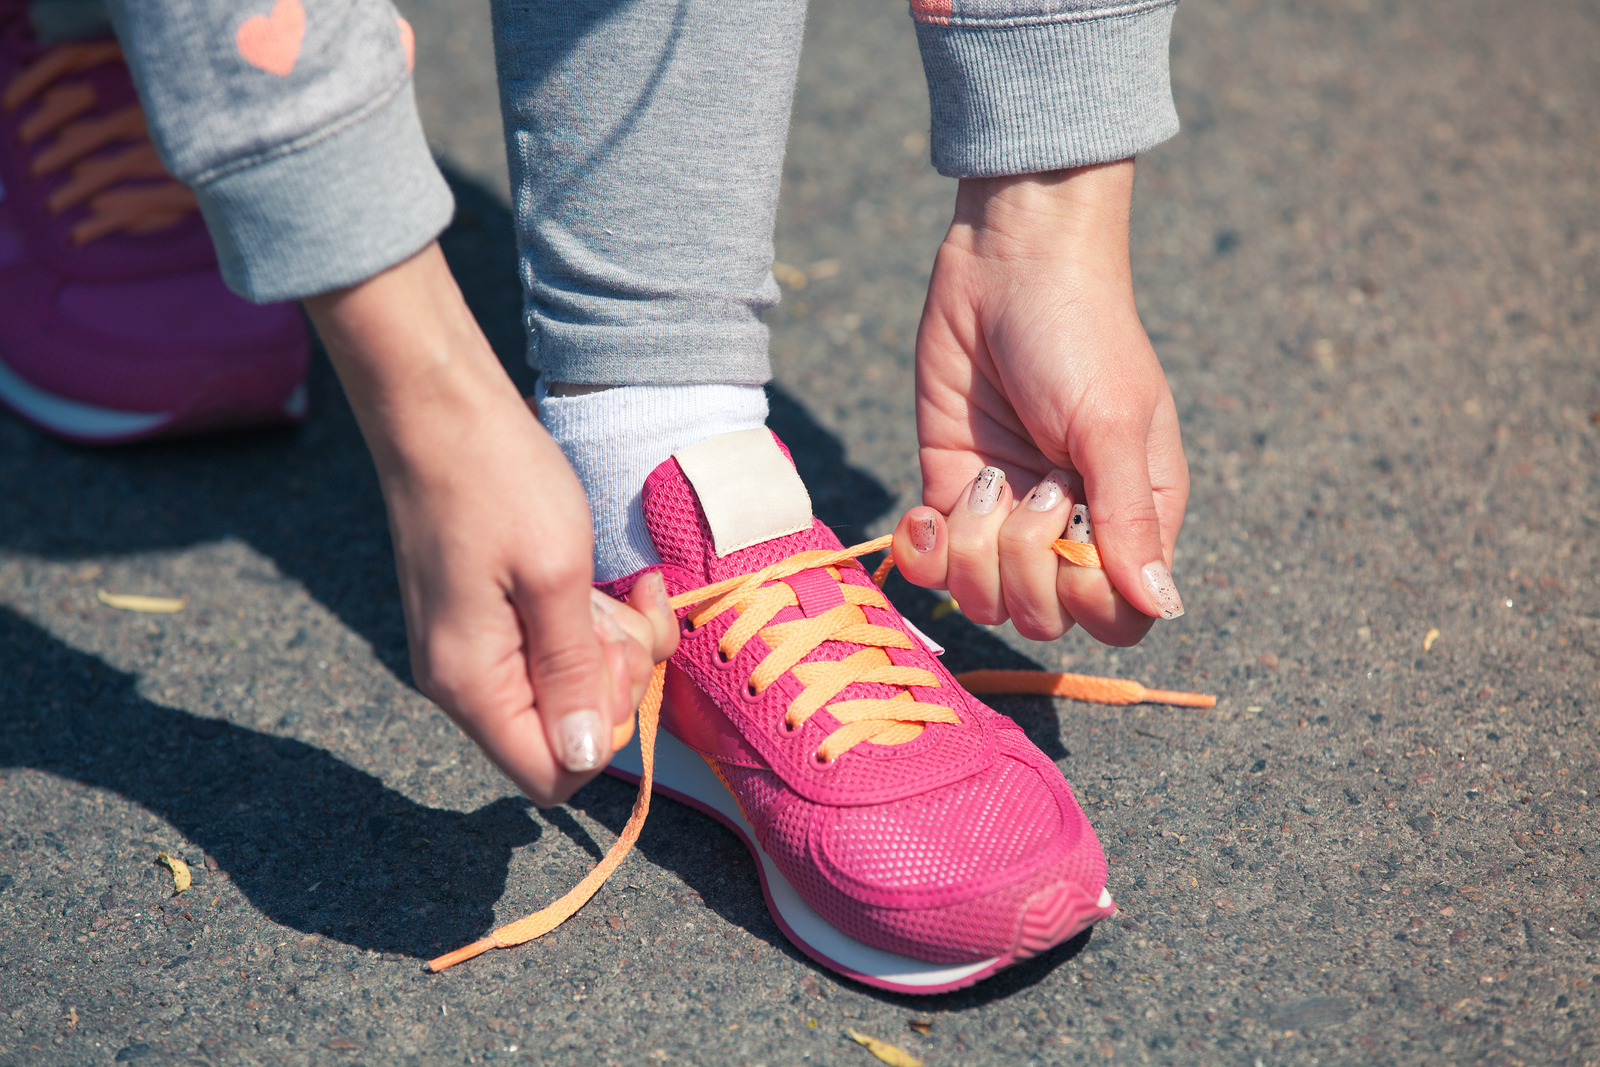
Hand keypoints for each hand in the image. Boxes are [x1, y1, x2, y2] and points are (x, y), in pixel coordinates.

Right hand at [304, 244, 677, 804]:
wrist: (440, 410)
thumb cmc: (497, 480)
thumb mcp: (556, 575)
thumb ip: (573, 672)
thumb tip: (584, 758)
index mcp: (472, 682)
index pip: (549, 775)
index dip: (604, 735)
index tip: (618, 659)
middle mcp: (462, 681)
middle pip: (565, 733)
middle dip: (615, 680)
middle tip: (627, 609)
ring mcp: (471, 650)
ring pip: (567, 690)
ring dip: (611, 645)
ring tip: (621, 587)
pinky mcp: (483, 620)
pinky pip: (551, 651)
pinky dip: (588, 623)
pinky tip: (600, 581)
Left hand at [892, 161, 1188, 645]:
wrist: (1008, 262)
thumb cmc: (1082, 333)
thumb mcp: (1113, 424)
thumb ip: (1130, 521)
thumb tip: (1160, 607)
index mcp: (1133, 517)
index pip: (1118, 617)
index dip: (1086, 598)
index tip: (1072, 527)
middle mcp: (1071, 528)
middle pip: (1044, 618)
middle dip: (1023, 565)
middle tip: (1034, 485)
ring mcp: (1006, 516)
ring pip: (982, 601)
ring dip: (973, 553)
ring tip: (989, 481)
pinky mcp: (950, 493)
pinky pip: (931, 566)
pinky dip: (923, 552)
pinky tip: (929, 510)